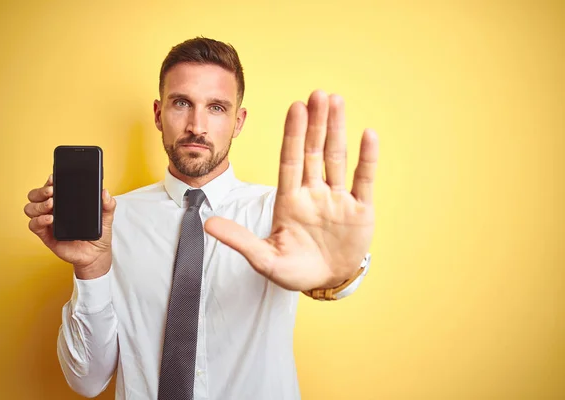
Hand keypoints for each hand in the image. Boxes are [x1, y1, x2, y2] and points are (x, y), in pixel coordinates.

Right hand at [24, 174, 116, 279]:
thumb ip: (108, 204)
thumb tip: (105, 192)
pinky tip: (49, 219)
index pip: (51, 187)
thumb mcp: (107, 217)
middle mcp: (53, 210)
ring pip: (31, 208)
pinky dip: (39, 220)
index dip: (49, 181)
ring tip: (51, 205)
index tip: (54, 178)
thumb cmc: (98, 234)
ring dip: (38, 205)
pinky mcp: (46, 235)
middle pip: (35, 196)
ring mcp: (48, 222)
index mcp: (65, 202)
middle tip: (52, 192)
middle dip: (41, 191)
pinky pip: (34, 225)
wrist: (96, 254)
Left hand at [205, 90, 377, 290]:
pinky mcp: (360, 210)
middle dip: (316, 123)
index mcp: (290, 200)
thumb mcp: (265, 259)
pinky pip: (364, 180)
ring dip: (337, 130)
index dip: (293, 135)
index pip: (290, 160)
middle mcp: (313, 192)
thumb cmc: (294, 270)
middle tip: (317, 94)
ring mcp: (337, 199)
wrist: (326, 283)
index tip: (295, 108)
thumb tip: (207, 224)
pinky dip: (367, 159)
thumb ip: (239, 240)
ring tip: (337, 101)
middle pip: (314, 151)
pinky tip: (368, 135)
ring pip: (337, 158)